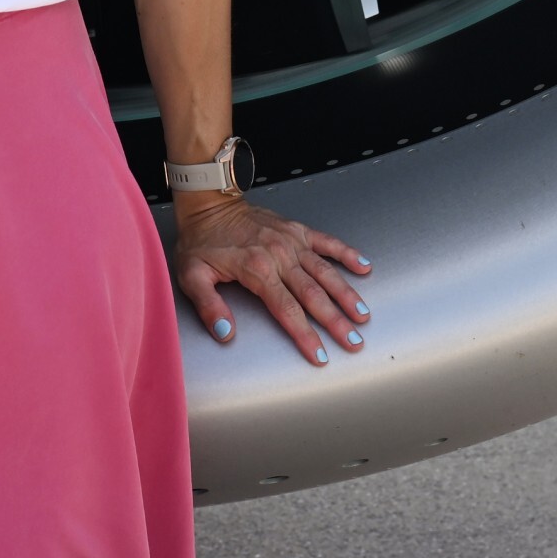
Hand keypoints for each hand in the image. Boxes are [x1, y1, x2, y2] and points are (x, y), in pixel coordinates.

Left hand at [172, 194, 370, 365]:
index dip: (305, 335)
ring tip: (363, 315)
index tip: (320, 355)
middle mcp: (279, 255)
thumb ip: (208, 306)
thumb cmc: (200, 240)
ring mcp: (291, 241)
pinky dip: (346, 253)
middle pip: (313, 294)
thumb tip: (225, 332)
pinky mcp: (296, 229)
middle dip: (335, 321)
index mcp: (256, 269)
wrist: (208, 201)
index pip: (286, 310)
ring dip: (346, 294)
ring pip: (325, 271)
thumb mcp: (192, 276)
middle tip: (354, 342)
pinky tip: (364, 265)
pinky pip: (326, 241)